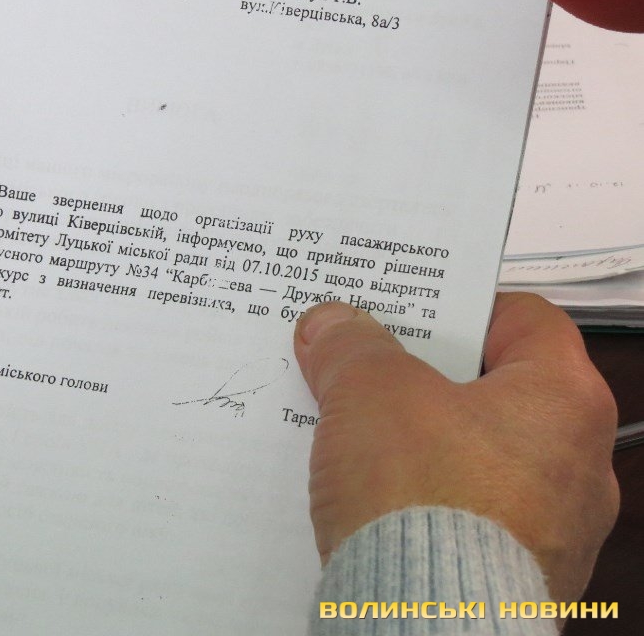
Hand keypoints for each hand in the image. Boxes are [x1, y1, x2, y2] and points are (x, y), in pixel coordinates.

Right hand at [294, 293, 618, 604]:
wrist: (423, 623)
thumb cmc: (424, 497)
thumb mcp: (371, 392)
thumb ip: (353, 347)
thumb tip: (333, 326)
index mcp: (564, 400)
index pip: (524, 318)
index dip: (462, 304)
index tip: (410, 309)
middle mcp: (575, 463)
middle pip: (494, 388)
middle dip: (423, 374)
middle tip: (368, 363)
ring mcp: (551, 526)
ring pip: (476, 453)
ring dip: (417, 438)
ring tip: (355, 429)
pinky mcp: (515, 573)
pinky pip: (464, 512)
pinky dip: (421, 495)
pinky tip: (370, 494)